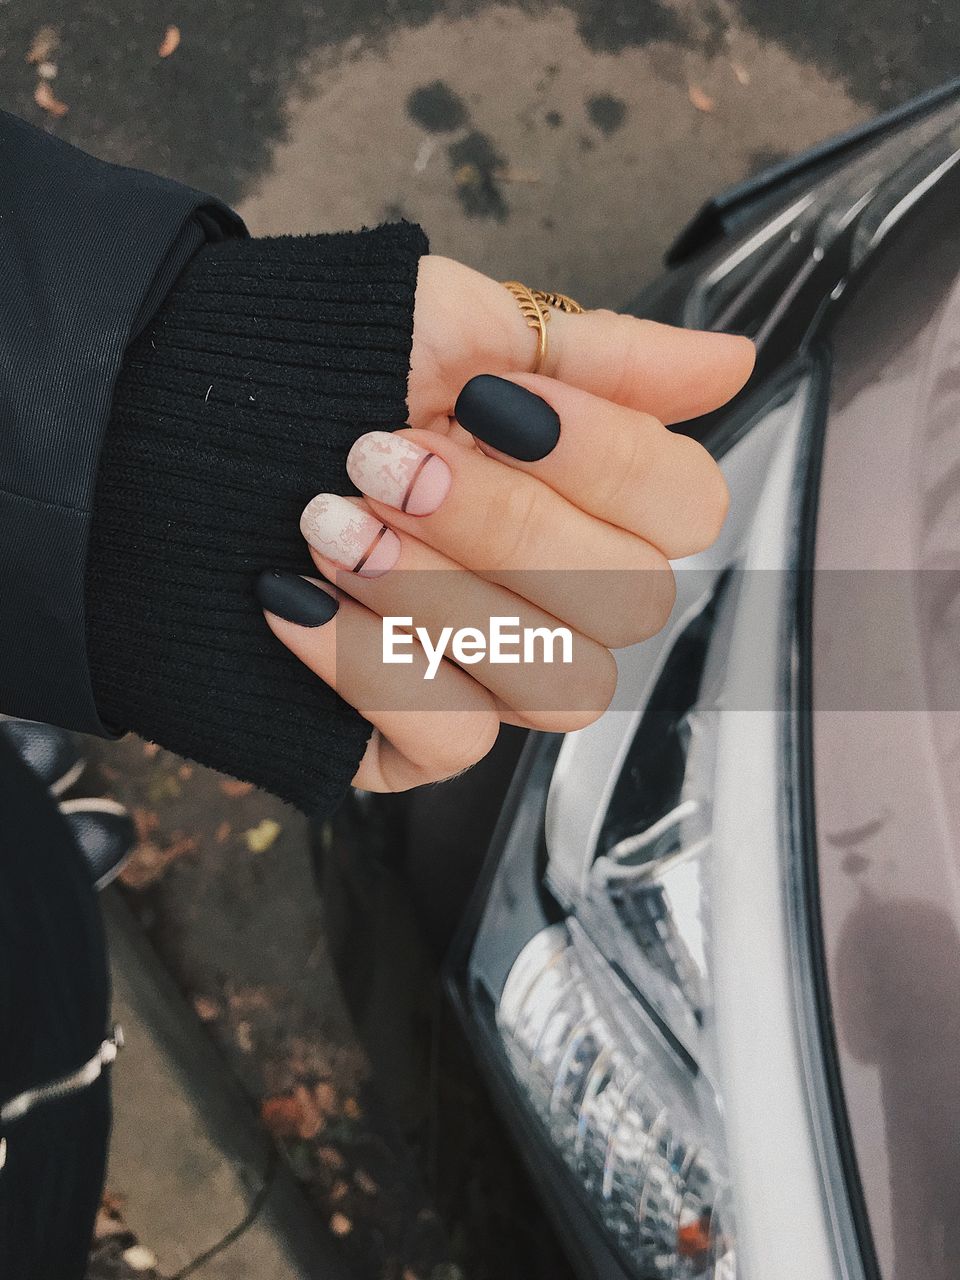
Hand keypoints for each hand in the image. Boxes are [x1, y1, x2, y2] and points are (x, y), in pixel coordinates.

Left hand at [259, 256, 753, 790]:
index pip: (688, 510)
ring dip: (437, 596)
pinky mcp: (416, 740)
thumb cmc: (319, 375)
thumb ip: (599, 357)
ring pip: (556, 685)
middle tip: (381, 458)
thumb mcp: (455, 331)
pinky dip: (365, 663)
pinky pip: (447, 739)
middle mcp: (561, 597)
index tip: (487, 399)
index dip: (603, 457)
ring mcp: (494, 675)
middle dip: (501, 523)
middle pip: (627, 602)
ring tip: (327, 522)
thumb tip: (732, 360)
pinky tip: (291, 593)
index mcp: (585, 496)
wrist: (166, 438)